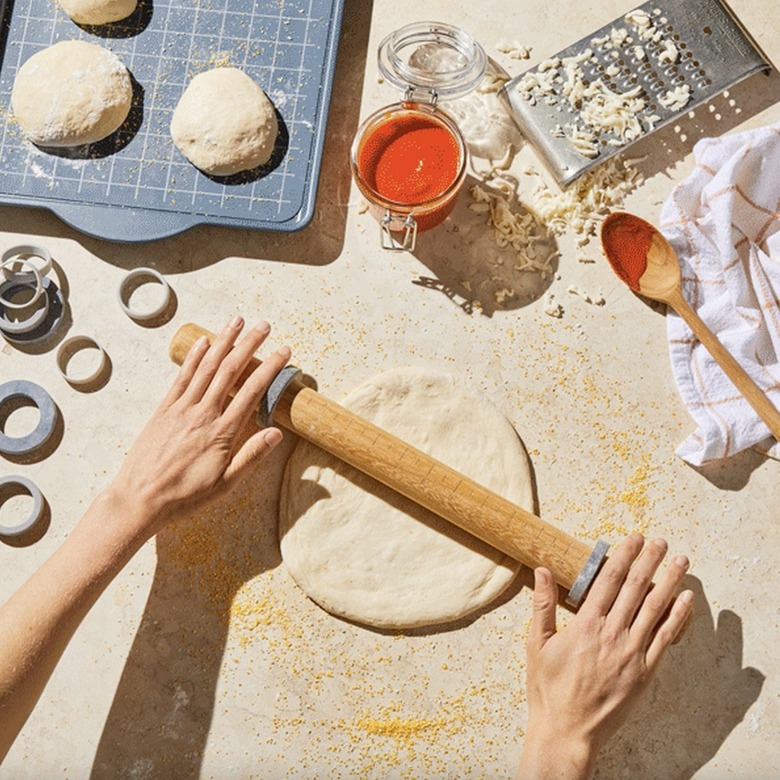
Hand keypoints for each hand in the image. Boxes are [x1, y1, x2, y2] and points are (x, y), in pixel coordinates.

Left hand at [108, 316, 289, 537]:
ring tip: (236, 321)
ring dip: (223, 341)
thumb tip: (277, 434)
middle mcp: (202, 414)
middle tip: (264, 326)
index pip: (253, 391)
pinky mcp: (163, 410)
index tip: (284, 351)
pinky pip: (181, 377)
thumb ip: (251, 457)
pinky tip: (204, 342)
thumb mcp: (226, 484)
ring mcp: (181, 409)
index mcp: (222, 432)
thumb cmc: (185, 497)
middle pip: (230, 370)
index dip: (270, 368)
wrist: (139, 499)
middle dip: (249, 345)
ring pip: (206, 367)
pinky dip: (193, 357)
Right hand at [518, 533, 693, 778]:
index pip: (609, 580)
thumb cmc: (548, 688)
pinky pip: (665, 638)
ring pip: (654, 608)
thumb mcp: (537, 643)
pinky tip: (686, 599)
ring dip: (669, 581)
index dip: (623, 556)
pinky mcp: (644, 672)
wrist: (567, 731)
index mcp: (586, 624)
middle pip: (635, 588)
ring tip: (680, 560)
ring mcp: (631, 653)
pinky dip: (677, 616)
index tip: (633, 538)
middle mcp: (612, 634)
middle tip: (660, 540)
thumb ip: (543, 604)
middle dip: (649, 561)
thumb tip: (542, 570)